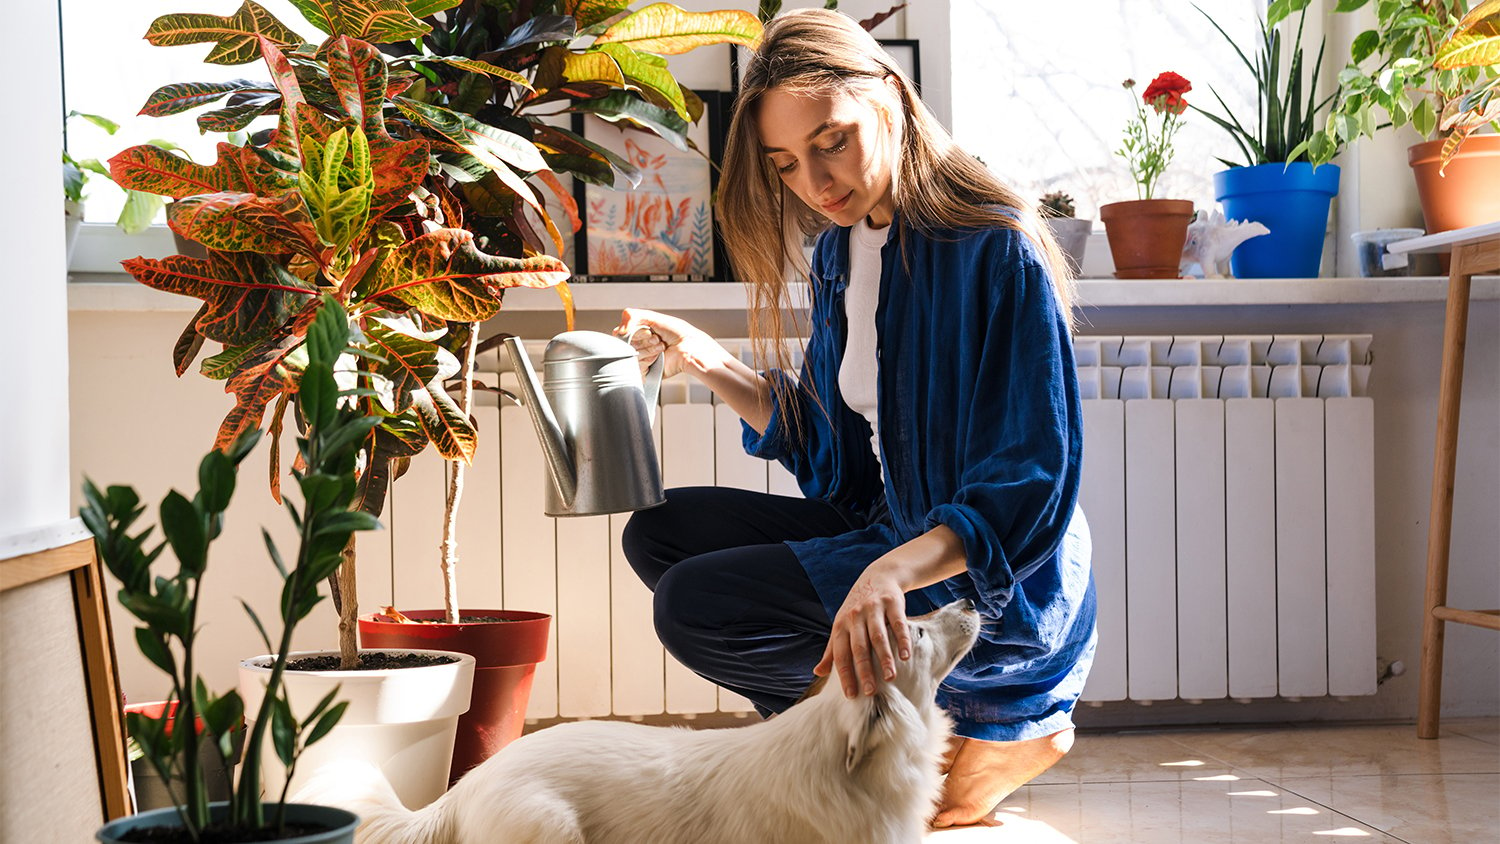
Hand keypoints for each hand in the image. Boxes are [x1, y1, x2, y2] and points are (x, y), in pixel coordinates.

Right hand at [613, 308, 720, 379]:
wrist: (690, 349)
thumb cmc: (678, 333)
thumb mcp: (652, 317)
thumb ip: (631, 316)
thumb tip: (618, 332)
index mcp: (640, 332)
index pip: (622, 332)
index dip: (636, 331)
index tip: (650, 330)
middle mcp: (640, 345)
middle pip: (626, 344)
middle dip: (643, 339)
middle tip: (657, 339)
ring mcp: (642, 359)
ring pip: (631, 355)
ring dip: (648, 349)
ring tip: (661, 348)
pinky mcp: (645, 372)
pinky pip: (635, 367)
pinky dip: (647, 360)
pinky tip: (658, 358)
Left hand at [813, 558, 912, 697]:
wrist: (878, 577)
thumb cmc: (857, 609)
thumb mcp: (841, 625)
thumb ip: (831, 650)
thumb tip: (818, 673)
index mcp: (841, 625)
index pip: (840, 654)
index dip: (844, 675)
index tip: (850, 696)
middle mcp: (855, 617)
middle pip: (859, 648)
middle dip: (864, 671)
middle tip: (870, 692)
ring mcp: (874, 609)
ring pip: (878, 637)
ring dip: (884, 658)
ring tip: (890, 678)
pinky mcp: (892, 603)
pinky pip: (898, 624)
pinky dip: (902, 640)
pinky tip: (906, 656)